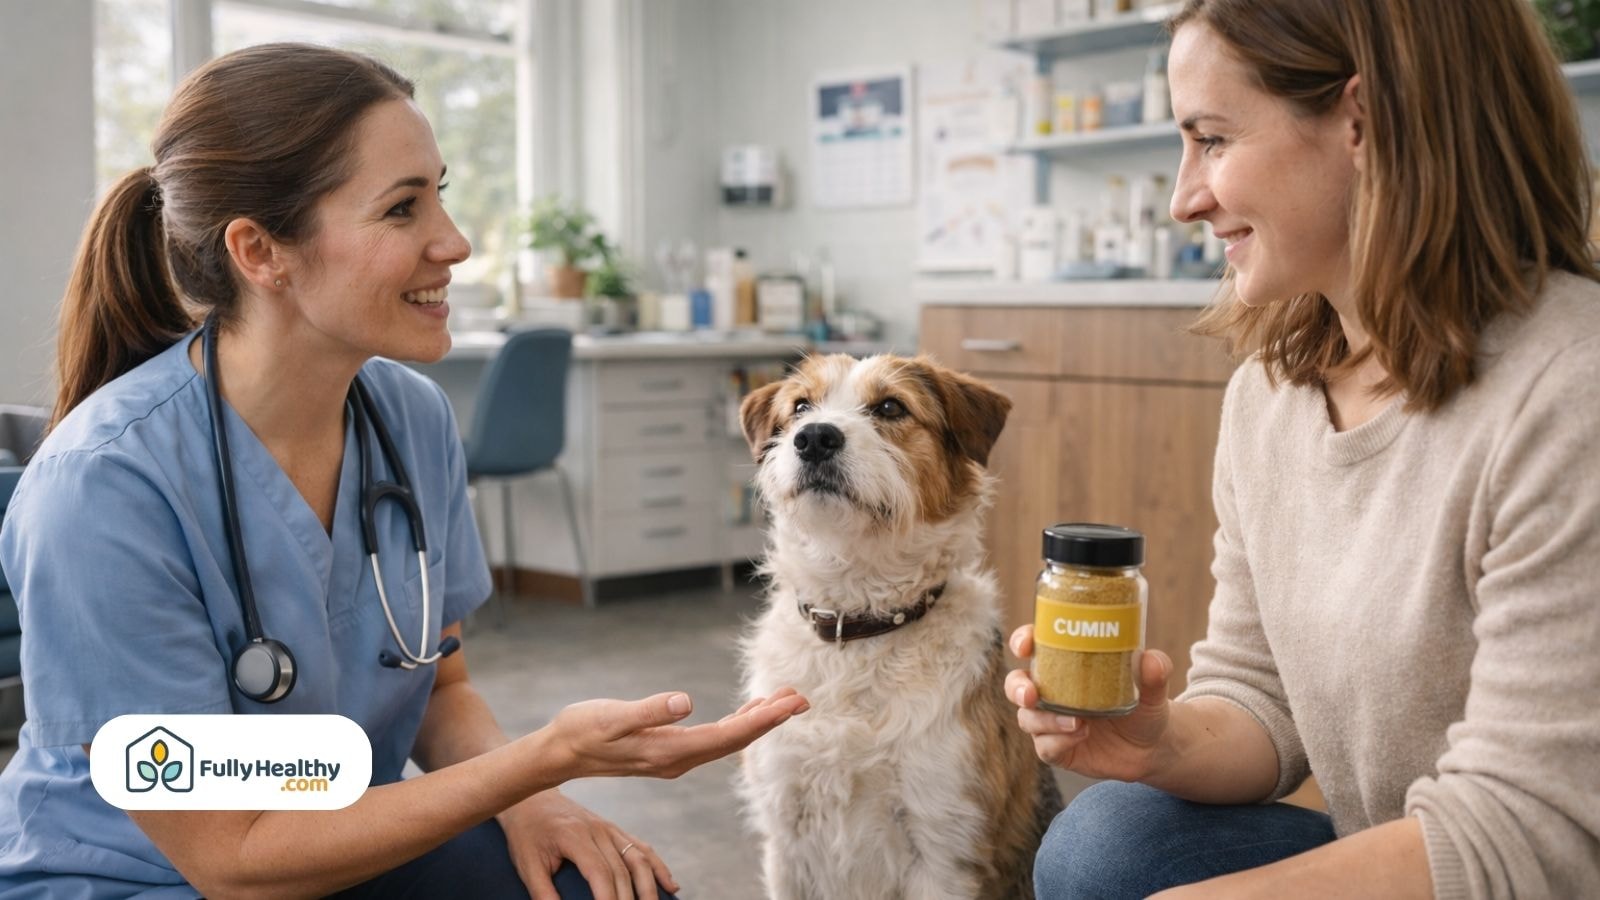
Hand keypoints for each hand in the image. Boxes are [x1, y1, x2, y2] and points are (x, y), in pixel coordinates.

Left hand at [498, 791, 676, 899]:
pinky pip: (641, 848)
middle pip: (622, 869)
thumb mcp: (527, 864)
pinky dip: (657, 867)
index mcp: (575, 837)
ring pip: (638, 858)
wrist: (531, 800)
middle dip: (632, 899)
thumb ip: (542, 892)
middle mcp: (598, 830)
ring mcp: (609, 828)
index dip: (609, 898)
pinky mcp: (613, 830)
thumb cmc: (527, 834)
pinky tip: (669, 885)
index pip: (600, 873)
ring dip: (650, 886)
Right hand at [547, 688, 809, 780]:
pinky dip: (736, 723)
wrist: (560, 752)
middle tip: (802, 698)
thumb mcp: (612, 717)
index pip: (729, 737)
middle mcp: (678, 759)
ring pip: (727, 739)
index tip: (792, 704)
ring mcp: (674, 757)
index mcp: (670, 751)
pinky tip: (747, 711)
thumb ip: (649, 711)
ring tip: (784, 700)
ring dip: (757, 720)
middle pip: (736, 741)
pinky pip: (714, 738)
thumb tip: (686, 701)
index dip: (764, 720)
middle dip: (771, 720)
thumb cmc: (582, 730)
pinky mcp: (668, 749)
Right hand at [1004, 624, 1173, 781]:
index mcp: (1064, 665)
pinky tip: (1080, 736)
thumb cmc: (1143, 706)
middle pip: (1016, 684)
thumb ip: (1154, 672)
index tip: (1026, 645)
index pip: (1032, 646)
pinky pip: (1045, 747)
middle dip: (1017, 687)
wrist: (1151, 747)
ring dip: (1045, 720)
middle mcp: (1051, 691)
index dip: (1022, 642)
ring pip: (1028, 718)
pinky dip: (1058, 742)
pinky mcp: (1057, 749)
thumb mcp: (1152, 688)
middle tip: (1032, 693)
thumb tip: (1151, 660)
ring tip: (1077, 722)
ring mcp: (1051, 721)